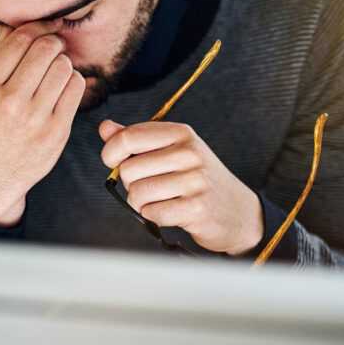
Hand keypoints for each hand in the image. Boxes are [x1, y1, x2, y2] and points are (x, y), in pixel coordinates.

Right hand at [0, 20, 85, 225]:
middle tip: (55, 46)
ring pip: (64, 67)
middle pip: (46, 49)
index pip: (21, 38)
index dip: (39, 26)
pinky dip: (73, 82)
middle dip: (54, 42)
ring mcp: (34, 119)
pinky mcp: (56, 132)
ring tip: (55, 71)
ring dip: (64, 63)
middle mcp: (8, 101)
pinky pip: (76, 88)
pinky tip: (62, 88)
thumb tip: (21, 20)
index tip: (46, 27)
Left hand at [99, 119, 263, 254]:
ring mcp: (195, 180)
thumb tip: (105, 127)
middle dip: (130, 184)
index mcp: (181, 133)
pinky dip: (153, 217)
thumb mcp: (171, 150)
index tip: (114, 162)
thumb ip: (137, 139)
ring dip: (141, 203)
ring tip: (160, 200)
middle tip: (150, 187)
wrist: (238, 212)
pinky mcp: (197, 208)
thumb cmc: (198, 179)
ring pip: (137, 194)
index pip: (128, 137)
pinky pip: (152, 214)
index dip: (111, 153)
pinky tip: (170, 212)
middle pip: (128, 169)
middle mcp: (190, 152)